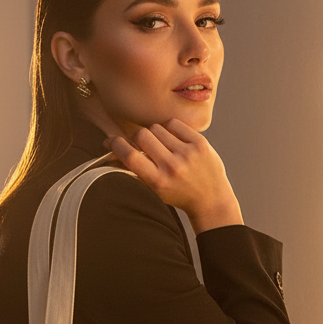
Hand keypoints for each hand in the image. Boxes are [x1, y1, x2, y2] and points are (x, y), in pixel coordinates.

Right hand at [104, 120, 243, 233]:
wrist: (211, 200)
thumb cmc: (179, 194)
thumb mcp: (154, 189)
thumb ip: (135, 170)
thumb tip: (111, 147)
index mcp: (158, 182)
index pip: (130, 156)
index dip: (117, 145)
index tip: (112, 142)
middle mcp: (173, 167)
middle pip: (142, 135)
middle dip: (138, 138)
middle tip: (145, 147)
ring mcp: (188, 153)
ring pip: (157, 128)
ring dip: (155, 135)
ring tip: (164, 147)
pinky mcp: (200, 143)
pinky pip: (173, 124)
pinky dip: (169, 129)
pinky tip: (174, 141)